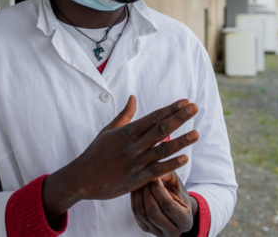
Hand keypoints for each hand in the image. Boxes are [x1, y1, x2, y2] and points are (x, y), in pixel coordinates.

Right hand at [42, 96, 199, 221]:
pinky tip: (185, 158)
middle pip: (160, 129)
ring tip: (196, 134)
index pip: (153, 117)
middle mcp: (133, 145)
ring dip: (180, 141)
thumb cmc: (96, 152)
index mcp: (127, 132)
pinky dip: (171, 165)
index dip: (171, 109)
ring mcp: (135, 162)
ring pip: (162, 150)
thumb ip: (125, 115)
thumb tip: (134, 97)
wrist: (81, 178)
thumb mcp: (108, 130)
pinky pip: (156, 170)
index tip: (185, 101)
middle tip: (195, 108)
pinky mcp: (136, 179)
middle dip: (179, 118)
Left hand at [131, 172, 197, 236]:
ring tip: (141, 182)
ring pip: (143, 214)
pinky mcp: (146, 229)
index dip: (159, 190)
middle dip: (147, 193)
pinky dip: (135, 200)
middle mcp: (173, 232)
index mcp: (185, 221)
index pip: (168, 206)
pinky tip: (137, 189)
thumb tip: (158, 172)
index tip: (155, 177)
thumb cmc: (179, 193)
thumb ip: (170, 176)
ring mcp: (158, 233)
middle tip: (146, 179)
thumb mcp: (178, 185)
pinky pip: (137, 215)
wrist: (176, 206)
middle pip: (153, 212)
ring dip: (139, 196)